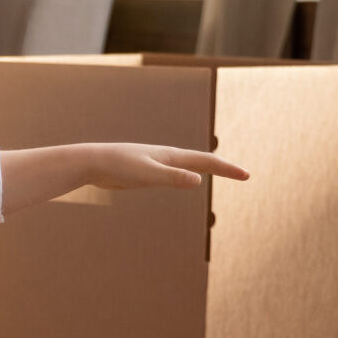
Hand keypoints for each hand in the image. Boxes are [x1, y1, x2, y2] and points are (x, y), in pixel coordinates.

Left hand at [88, 143, 249, 190]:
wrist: (91, 162)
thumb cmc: (118, 167)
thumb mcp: (148, 174)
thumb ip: (172, 178)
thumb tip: (198, 180)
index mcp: (170, 156)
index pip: (206, 162)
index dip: (227, 169)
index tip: (247, 175)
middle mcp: (166, 157)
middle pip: (200, 161)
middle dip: (222, 167)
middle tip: (242, 175)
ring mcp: (155, 163)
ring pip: (186, 166)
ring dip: (205, 168)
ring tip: (218, 171)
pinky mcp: (144, 171)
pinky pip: (172, 173)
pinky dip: (186, 174)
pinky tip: (183, 178)